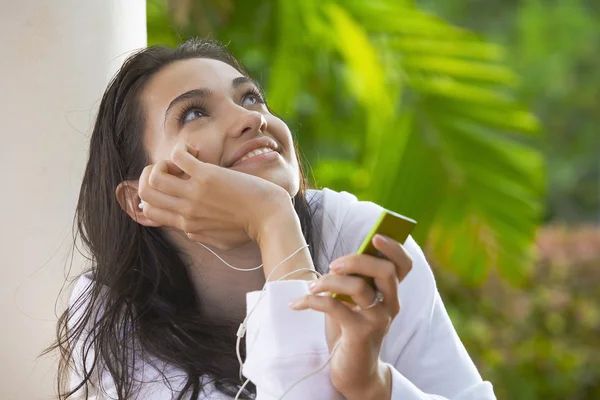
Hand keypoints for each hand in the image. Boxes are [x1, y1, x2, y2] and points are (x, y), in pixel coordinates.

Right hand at [137, 142, 292, 248]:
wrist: (270, 219)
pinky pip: (177, 157)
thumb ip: (200, 235)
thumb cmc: (250, 228)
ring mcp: (194, 194)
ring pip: (154, 177)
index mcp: (187, 225)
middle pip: (145, 193)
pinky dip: (181, 149)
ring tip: (184, 163)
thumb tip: (188, 229)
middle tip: (172, 170)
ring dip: (164, 164)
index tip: (170, 185)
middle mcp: (186, 211)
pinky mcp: (207, 176)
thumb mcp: (219, 240)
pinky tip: (195, 152)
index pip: (149, 211)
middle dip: (151, 176)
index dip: (151, 194)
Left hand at [289, 234, 412, 399]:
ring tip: (311, 287)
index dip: (394, 248)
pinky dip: (312, 301)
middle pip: (385, 270)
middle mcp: (390, 304)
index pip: (403, 265)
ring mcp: (378, 319)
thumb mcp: (354, 302)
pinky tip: (298, 305)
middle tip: (333, 265)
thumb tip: (339, 261)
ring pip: (359, 287)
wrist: (354, 371)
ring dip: (329, 281)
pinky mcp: (360, 333)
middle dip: (357, 260)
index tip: (375, 236)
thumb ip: (354, 281)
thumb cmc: (350, 330)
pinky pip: (335, 307)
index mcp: (390, 293)